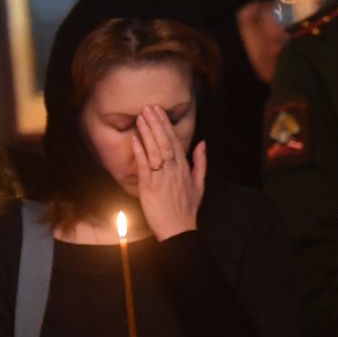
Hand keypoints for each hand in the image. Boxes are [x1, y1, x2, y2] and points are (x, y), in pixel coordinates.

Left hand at [132, 105, 206, 240]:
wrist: (178, 229)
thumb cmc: (187, 209)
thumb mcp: (200, 184)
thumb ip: (201, 162)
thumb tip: (202, 143)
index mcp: (185, 169)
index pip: (176, 142)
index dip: (167, 125)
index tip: (159, 111)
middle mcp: (174, 170)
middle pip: (165, 142)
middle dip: (156, 123)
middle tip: (148, 107)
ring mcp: (161, 178)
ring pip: (155, 150)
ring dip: (147, 132)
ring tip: (140, 117)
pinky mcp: (149, 187)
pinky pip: (144, 165)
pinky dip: (139, 151)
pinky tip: (134, 138)